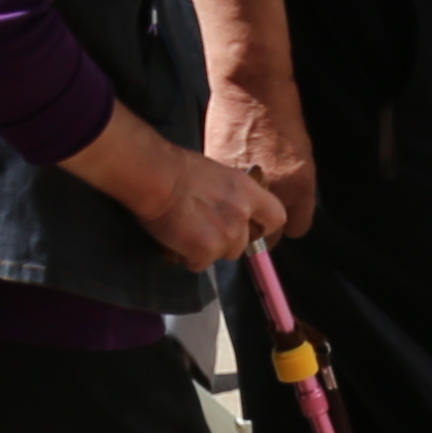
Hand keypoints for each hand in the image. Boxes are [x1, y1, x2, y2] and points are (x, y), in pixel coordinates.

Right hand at [64, 104, 284, 268]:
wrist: (155, 175)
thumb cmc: (177, 168)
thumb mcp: (218, 174)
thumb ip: (232, 195)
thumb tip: (229, 207)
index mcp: (247, 191)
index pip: (276, 217)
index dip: (264, 227)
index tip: (251, 228)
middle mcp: (242, 215)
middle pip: (245, 244)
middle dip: (227, 242)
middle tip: (203, 229)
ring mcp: (226, 235)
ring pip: (224, 255)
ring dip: (207, 250)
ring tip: (187, 232)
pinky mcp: (206, 251)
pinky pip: (199, 264)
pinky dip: (187, 257)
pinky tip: (175, 240)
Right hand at [203, 69, 315, 238]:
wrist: (251, 90)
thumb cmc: (279, 117)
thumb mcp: (300, 158)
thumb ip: (292, 190)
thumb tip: (280, 212)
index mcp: (300, 187)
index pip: (295, 229)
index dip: (283, 225)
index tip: (274, 220)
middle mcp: (275, 192)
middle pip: (266, 235)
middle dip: (258, 228)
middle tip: (249, 214)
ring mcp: (245, 186)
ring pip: (240, 224)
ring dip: (235, 218)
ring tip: (231, 200)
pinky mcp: (220, 177)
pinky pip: (220, 203)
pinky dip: (218, 200)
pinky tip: (218, 186)